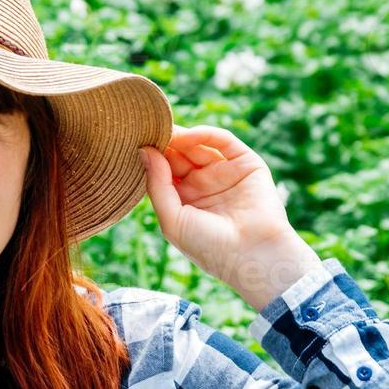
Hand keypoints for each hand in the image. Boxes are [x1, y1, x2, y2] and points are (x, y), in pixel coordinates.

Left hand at [140, 125, 319, 310]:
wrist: (253, 256)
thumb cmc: (208, 246)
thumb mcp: (172, 219)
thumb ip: (157, 185)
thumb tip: (144, 151)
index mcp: (184, 201)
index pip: (163, 172)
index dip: (151, 159)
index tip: (135, 145)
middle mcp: (204, 186)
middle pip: (179, 156)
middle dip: (164, 144)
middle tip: (148, 132)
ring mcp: (225, 174)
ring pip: (199, 146)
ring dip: (181, 137)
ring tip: (165, 133)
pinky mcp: (246, 164)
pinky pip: (224, 142)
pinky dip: (205, 134)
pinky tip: (187, 136)